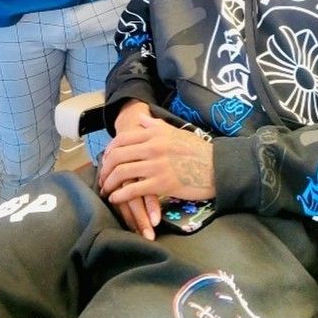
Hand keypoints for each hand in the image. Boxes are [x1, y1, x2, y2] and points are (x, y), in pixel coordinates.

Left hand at [99, 113, 214, 207]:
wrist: (215, 166)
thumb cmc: (197, 149)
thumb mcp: (175, 131)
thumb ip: (155, 125)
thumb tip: (141, 118)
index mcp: (154, 134)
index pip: (122, 139)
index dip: (110, 150)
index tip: (105, 159)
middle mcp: (152, 148)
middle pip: (118, 156)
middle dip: (105, 168)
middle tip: (102, 177)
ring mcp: (155, 166)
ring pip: (122, 173)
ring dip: (109, 183)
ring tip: (106, 190)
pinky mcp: (160, 184)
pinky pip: (133, 190)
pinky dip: (120, 196)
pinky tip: (115, 199)